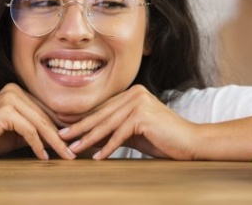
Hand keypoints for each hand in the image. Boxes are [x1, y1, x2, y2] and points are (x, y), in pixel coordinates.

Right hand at [0, 83, 74, 159]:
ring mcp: (9, 98)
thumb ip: (36, 131)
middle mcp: (14, 90)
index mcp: (17, 91)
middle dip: (61, 136)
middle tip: (73, 152)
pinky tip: (43, 157)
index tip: (72, 142)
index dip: (61, 127)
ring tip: (65, 156)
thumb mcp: (16, 134)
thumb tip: (61, 139)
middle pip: (45, 116)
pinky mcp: (5, 110)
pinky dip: (38, 145)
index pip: (45, 110)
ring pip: (40, 123)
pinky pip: (29, 130)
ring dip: (54, 142)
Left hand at [59, 85, 197, 159]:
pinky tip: (97, 158)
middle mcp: (135, 93)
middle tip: (61, 136)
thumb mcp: (133, 133)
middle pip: (102, 114)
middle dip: (80, 127)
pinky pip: (120, 134)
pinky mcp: (143, 115)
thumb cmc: (162, 138)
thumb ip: (113, 131)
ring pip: (108, 124)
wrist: (189, 142)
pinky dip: (108, 147)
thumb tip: (87, 138)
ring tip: (73, 149)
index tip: (65, 126)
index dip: (83, 118)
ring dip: (88, 139)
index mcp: (132, 93)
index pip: (103, 107)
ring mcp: (139, 102)